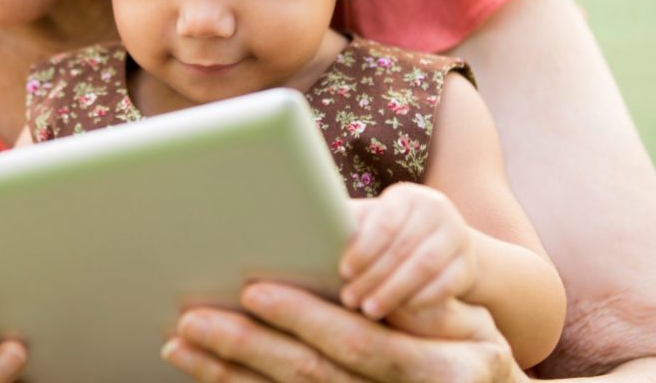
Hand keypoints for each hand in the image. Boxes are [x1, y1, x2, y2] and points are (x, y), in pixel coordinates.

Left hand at [162, 282, 523, 382]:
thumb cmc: (475, 353)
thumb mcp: (473, 326)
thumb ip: (431, 305)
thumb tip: (385, 281)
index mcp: (431, 372)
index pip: (356, 345)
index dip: (304, 317)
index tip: (255, 291)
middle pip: (308, 375)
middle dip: (245, 346)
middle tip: (192, 319)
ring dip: (227, 373)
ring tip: (180, 345)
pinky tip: (206, 372)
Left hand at [339, 184, 476, 319]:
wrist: (439, 246)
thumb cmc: (388, 237)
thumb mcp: (369, 225)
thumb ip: (346, 227)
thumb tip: (303, 234)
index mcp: (406, 196)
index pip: (384, 221)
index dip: (363, 248)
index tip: (342, 271)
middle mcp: (436, 209)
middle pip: (402, 247)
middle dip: (373, 276)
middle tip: (349, 300)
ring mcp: (457, 236)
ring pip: (425, 266)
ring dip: (394, 291)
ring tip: (369, 310)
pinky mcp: (468, 265)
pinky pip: (446, 284)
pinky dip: (421, 299)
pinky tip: (400, 312)